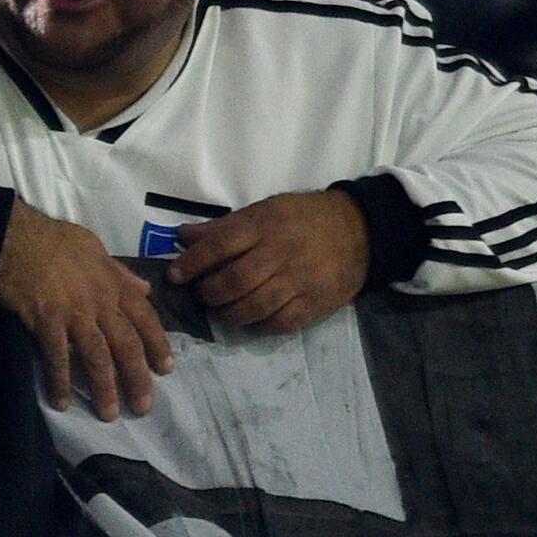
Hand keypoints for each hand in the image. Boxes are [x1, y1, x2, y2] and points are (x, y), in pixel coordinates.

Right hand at [0, 202, 173, 418]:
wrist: (12, 236)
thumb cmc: (52, 239)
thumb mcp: (94, 247)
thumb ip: (119, 272)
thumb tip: (144, 289)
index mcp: (113, 284)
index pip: (145, 319)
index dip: (157, 346)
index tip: (165, 370)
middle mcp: (100, 302)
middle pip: (126, 346)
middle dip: (137, 378)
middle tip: (142, 407)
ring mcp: (73, 313)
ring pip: (97, 357)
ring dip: (104, 388)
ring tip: (109, 413)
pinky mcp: (45, 322)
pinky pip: (57, 357)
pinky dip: (60, 381)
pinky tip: (61, 401)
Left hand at [167, 189, 369, 332]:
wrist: (362, 229)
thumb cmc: (304, 218)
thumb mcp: (264, 210)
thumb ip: (224, 226)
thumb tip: (182, 236)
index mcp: (264, 226)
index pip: (219, 246)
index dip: (191, 264)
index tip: (174, 276)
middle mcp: (280, 253)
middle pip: (234, 282)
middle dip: (208, 294)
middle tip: (201, 296)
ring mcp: (300, 280)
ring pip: (254, 307)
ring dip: (228, 314)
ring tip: (221, 311)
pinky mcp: (316, 302)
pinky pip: (280, 323)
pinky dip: (259, 327)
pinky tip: (251, 321)